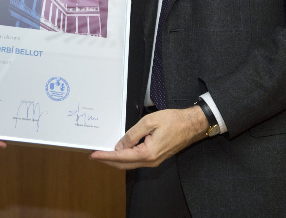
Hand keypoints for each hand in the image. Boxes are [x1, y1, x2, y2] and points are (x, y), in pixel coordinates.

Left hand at [88, 106, 206, 169]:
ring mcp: (154, 161)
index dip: (106, 156)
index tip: (94, 155)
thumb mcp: (149, 122)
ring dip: (116, 160)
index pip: (121, 157)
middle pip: (124, 164)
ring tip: (104, 153)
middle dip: (108, 161)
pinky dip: (126, 158)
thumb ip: (132, 134)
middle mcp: (150, 161)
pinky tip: (120, 151)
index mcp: (148, 153)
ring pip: (130, 164)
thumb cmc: (174, 121)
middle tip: (94, 155)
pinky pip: (137, 160)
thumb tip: (120, 146)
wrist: (192, 125)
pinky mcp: (156, 157)